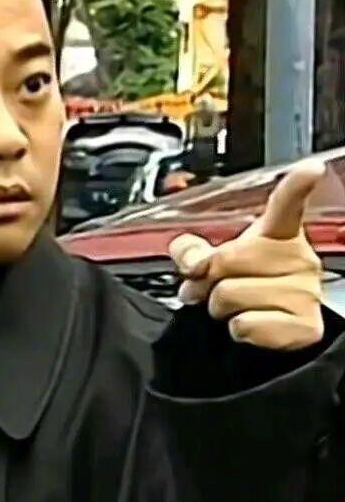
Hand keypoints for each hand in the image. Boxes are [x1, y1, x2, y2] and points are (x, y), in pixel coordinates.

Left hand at [168, 160, 326, 350]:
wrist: (270, 332)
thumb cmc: (244, 290)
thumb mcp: (215, 263)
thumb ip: (191, 251)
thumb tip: (192, 260)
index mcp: (277, 236)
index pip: (286, 207)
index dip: (296, 187)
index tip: (310, 170)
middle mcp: (299, 259)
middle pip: (226, 260)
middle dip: (206, 280)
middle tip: (212, 290)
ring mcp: (306, 292)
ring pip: (230, 296)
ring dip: (220, 310)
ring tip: (235, 309)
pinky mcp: (306, 326)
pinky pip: (246, 326)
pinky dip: (238, 331)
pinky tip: (252, 326)